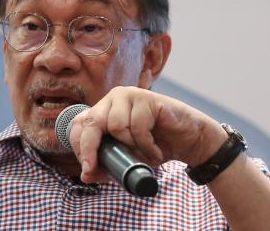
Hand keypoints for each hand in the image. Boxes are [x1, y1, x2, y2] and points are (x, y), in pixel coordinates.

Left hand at [67, 86, 227, 183]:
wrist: (191, 142)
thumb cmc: (157, 147)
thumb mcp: (128, 159)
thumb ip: (107, 164)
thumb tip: (86, 175)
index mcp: (104, 110)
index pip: (79, 123)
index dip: (78, 146)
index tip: (86, 169)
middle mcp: (113, 99)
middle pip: (92, 122)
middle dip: (91, 149)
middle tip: (94, 169)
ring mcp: (130, 96)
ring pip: (116, 125)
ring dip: (131, 147)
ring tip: (145, 154)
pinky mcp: (147, 98)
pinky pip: (137, 126)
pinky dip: (146, 145)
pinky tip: (156, 149)